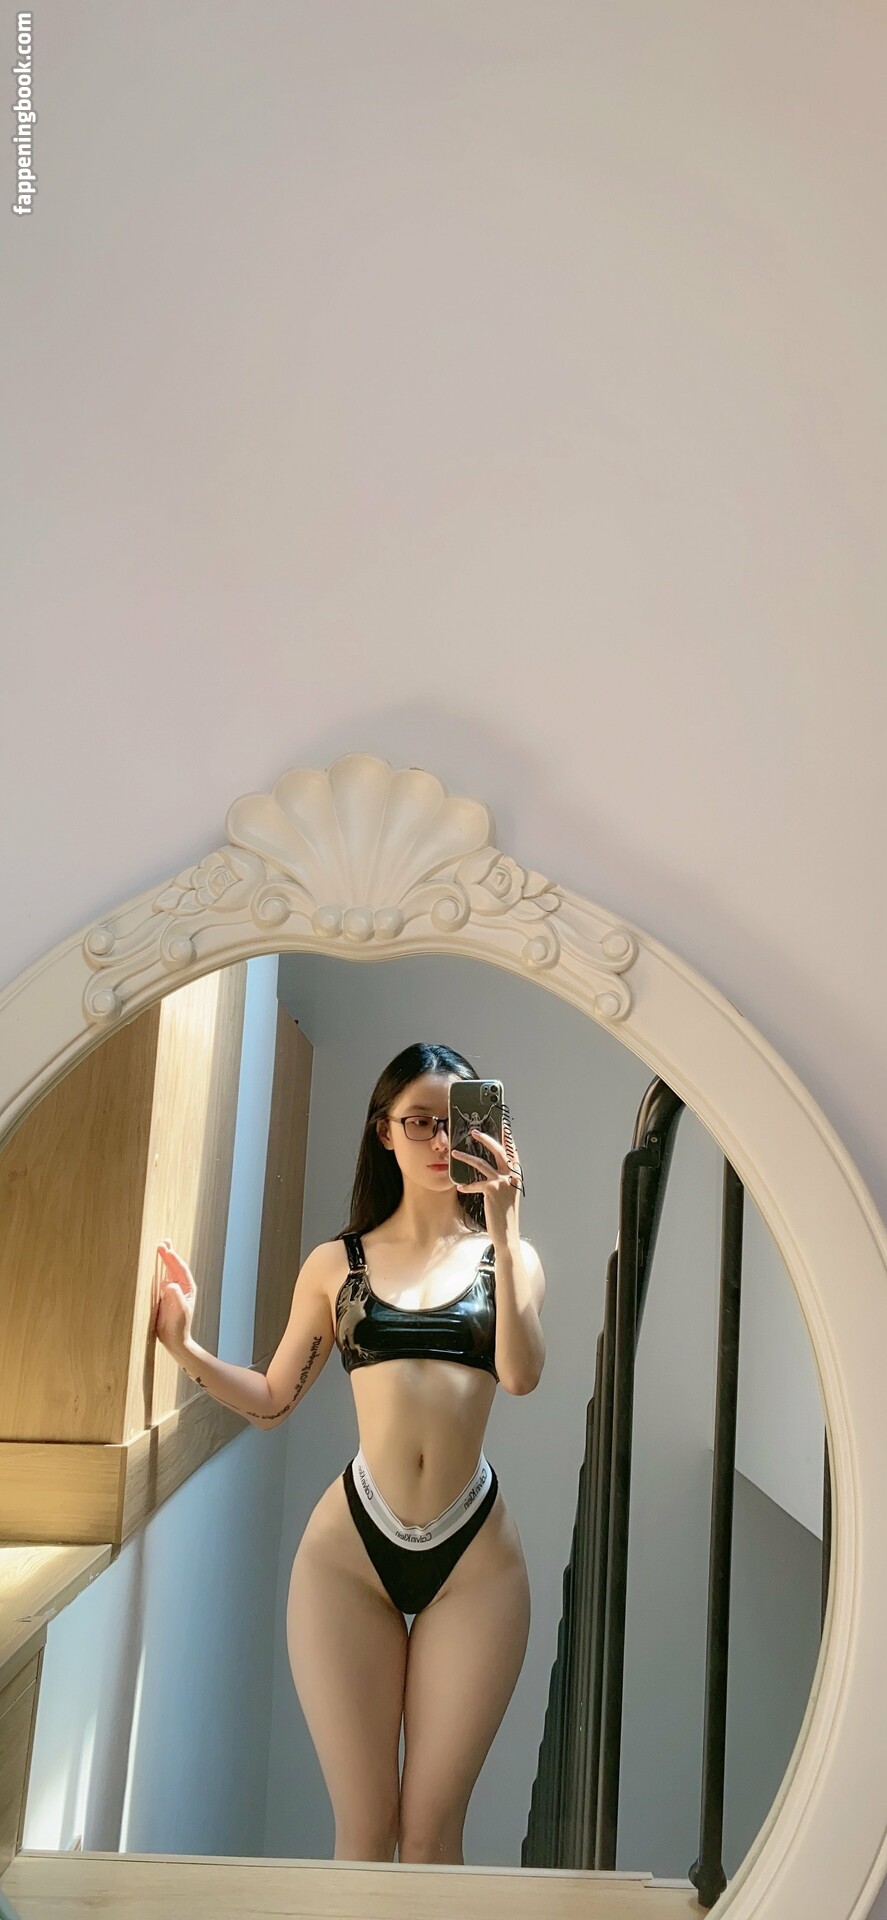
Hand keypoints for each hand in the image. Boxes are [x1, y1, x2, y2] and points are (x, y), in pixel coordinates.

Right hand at [153, 1238, 196, 1355]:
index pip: (180, 1268)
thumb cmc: (179, 1327)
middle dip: (168, 1254)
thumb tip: (167, 1282)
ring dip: (164, 1259)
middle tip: (161, 1242)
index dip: (172, 1257)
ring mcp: (173, 1290)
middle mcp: (181, 1287)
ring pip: (169, 1270)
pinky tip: (154, 1264)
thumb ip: (175, 1296)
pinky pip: (161, 1278)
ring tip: (160, 1246)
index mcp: (188, 1288)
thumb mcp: (179, 1311)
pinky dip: (158, 1269)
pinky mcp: (164, 1295)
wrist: (174, 1340)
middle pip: (175, 1266)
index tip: (164, 1248)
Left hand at [452, 1116, 523, 1239]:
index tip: (501, 1124)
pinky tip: (460, 1187)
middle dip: (486, 1138)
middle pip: (499, 1150)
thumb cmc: (505, 1213)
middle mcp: (512, 1176)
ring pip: (482, 1164)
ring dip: (466, 1157)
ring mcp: (502, 1183)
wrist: (507, 1233)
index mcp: (517, 1174)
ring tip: (454, 1152)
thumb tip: (489, 1166)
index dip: (507, 1137)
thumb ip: (503, 1178)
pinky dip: (466, 1185)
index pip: (512, 1150)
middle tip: (474, 1131)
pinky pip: (475, 1183)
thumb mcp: (507, 1193)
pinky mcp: (492, 1191)